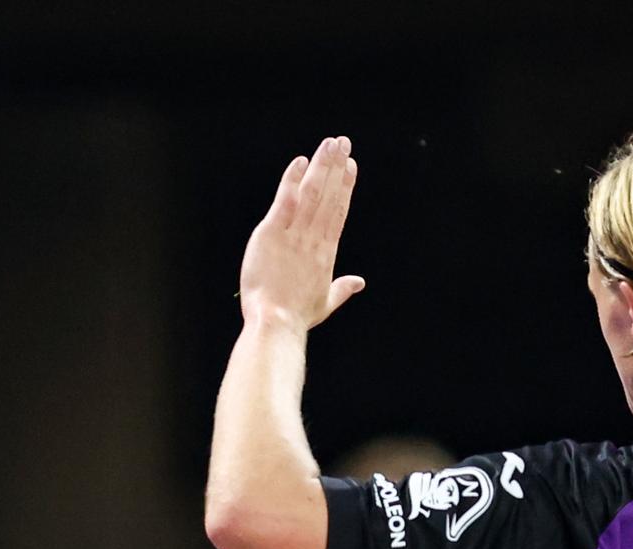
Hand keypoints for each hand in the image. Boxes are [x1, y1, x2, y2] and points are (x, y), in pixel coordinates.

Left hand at [239, 135, 365, 329]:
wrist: (275, 322)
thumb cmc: (296, 316)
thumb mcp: (325, 303)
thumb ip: (343, 288)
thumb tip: (359, 282)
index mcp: (326, 251)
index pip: (339, 210)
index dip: (345, 186)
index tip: (351, 166)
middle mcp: (314, 237)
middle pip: (329, 195)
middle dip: (336, 166)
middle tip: (343, 142)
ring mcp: (294, 234)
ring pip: (312, 192)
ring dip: (321, 166)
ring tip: (329, 144)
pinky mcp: (272, 233)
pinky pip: (284, 201)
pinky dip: (292, 180)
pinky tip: (300, 162)